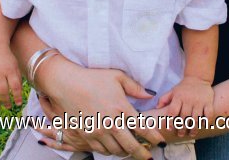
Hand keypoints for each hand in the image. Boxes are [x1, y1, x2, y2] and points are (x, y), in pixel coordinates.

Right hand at [0, 44, 21, 108]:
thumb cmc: (8, 58)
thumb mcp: (15, 66)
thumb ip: (17, 78)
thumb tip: (18, 94)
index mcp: (10, 70)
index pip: (15, 86)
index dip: (17, 96)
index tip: (18, 103)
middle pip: (3, 91)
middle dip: (6, 102)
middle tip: (8, 107)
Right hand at [35, 57, 164, 158]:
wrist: (67, 84)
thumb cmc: (93, 78)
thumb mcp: (117, 77)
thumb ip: (135, 87)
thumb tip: (149, 95)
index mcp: (121, 107)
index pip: (142, 128)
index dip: (154, 137)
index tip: (160, 142)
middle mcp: (111, 122)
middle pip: (131, 146)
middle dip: (142, 153)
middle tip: (148, 156)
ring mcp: (98, 131)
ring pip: (117, 151)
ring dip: (126, 152)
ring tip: (130, 149)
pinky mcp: (87, 136)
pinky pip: (102, 151)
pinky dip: (111, 151)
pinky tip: (114, 147)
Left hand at [157, 76, 213, 137]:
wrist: (198, 78)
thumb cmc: (183, 88)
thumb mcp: (173, 91)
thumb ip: (164, 99)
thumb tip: (157, 108)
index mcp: (178, 96)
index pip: (173, 111)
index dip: (170, 121)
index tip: (169, 129)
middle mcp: (188, 99)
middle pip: (184, 117)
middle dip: (182, 128)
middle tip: (180, 134)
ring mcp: (199, 101)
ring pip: (196, 118)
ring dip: (193, 128)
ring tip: (191, 134)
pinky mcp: (208, 102)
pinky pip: (208, 115)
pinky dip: (205, 122)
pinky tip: (202, 125)